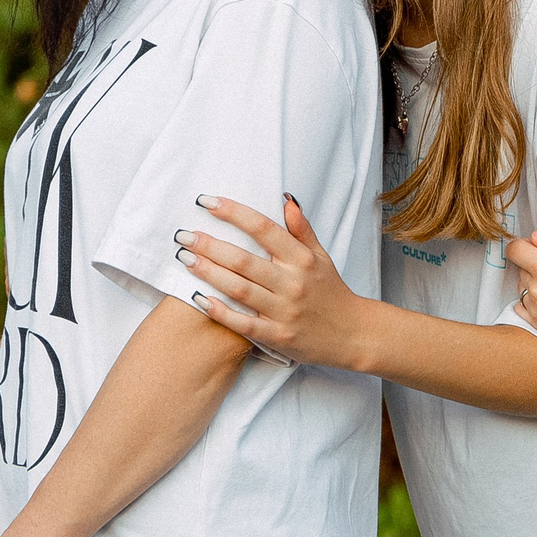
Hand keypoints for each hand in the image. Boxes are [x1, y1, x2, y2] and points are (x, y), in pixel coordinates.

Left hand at [179, 195, 371, 368]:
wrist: (353, 334)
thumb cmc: (332, 292)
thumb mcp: (322, 256)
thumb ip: (302, 230)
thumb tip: (285, 200)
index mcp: (302, 260)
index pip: (264, 228)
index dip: (233, 213)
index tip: (207, 202)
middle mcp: (293, 283)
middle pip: (244, 260)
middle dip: (210, 245)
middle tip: (184, 235)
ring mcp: (285, 311)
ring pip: (240, 289)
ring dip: (209, 273)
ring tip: (185, 258)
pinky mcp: (278, 336)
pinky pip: (244, 324)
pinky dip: (221, 312)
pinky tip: (199, 298)